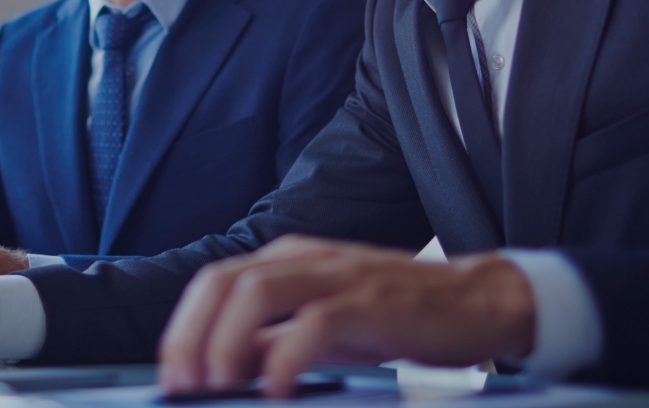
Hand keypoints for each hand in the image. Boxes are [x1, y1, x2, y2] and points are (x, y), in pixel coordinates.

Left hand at [158, 235, 534, 397]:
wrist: (476, 300)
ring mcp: (336, 275)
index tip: (172, 377)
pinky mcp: (370, 300)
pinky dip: (285, 356)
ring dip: (226, 341)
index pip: (213, 283)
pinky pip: (314, 322)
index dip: (183, 328)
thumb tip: (223, 371)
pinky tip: (276, 389)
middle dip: (191, 334)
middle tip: (183, 386)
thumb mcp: (322, 324)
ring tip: (217, 386)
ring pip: (257, 291)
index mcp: (285, 260)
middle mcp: (303, 258)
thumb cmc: (394, 315)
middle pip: (223, 282)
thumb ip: (272, 341)